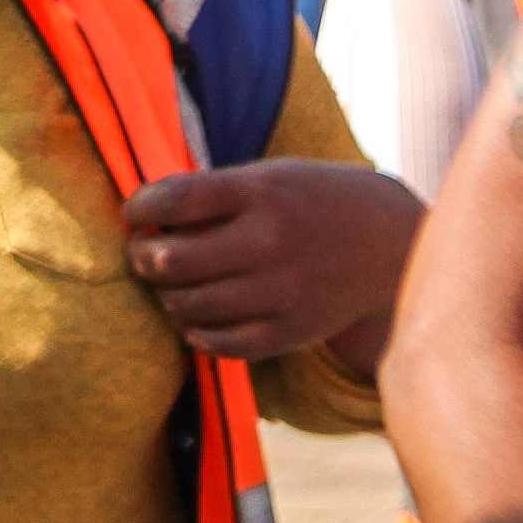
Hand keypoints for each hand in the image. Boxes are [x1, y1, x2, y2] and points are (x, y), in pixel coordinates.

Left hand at [120, 158, 423, 361]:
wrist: (387, 245)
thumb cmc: (310, 203)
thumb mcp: (268, 178)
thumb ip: (211, 194)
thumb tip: (144, 218)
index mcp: (260, 193)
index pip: (176, 201)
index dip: (141, 208)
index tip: (134, 213)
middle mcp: (270, 241)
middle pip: (173, 259)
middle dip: (143, 257)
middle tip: (142, 254)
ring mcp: (282, 291)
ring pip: (190, 305)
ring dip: (166, 297)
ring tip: (168, 286)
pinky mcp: (291, 331)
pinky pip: (223, 344)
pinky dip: (197, 333)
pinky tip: (194, 318)